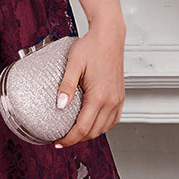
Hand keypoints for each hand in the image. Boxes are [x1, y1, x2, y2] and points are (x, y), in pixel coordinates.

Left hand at [53, 23, 124, 147]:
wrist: (109, 36)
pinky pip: (113, 119)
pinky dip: (101, 126)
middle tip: (61, 140)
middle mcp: (111, 100)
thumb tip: (59, 105)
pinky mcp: (120, 96)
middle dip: (76, 139)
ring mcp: (118, 99)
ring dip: (89, 134)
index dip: (69, 139)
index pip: (82, 128)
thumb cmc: (91, 47)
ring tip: (74, 134)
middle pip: (93, 132)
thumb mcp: (73, 64)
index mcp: (99, 96)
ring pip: (104, 128)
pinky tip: (91, 124)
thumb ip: (66, 86)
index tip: (57, 142)